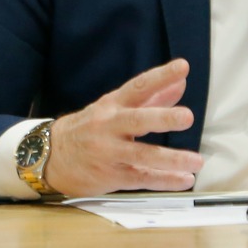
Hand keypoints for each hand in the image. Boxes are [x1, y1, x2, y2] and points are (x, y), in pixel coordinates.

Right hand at [44, 58, 201, 196]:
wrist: (50, 156)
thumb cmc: (90, 128)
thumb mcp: (114, 108)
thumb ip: (151, 97)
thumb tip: (180, 83)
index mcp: (112, 105)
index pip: (138, 86)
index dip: (160, 76)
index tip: (182, 67)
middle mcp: (109, 127)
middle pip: (137, 121)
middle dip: (162, 118)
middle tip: (187, 116)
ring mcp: (109, 153)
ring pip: (142, 155)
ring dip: (171, 159)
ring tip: (197, 161)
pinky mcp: (110, 176)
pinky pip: (141, 179)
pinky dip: (164, 180)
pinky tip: (185, 179)